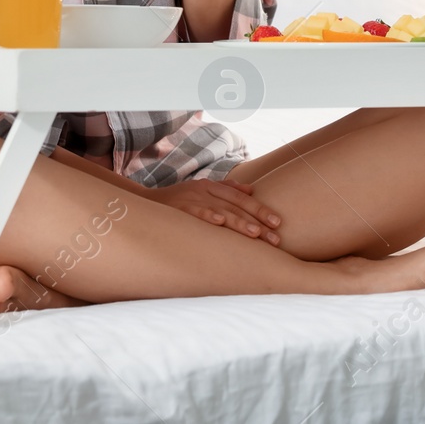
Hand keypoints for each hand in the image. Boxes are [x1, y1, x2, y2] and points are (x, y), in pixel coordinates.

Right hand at [151, 177, 281, 245]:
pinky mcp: (179, 208)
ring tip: (256, 234)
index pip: (242, 199)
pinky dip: (207, 216)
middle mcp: (206, 191)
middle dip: (258, 222)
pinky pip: (195, 212)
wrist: (147, 203)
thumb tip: (251, 190)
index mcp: (213, 187)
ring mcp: (193, 199)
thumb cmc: (179, 200)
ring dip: (239, 222)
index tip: (278, 223)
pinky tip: (219, 223)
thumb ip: (227, 189)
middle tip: (275, 237)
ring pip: (222, 211)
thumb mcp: (202, 190)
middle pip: (237, 207)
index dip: (261, 210)